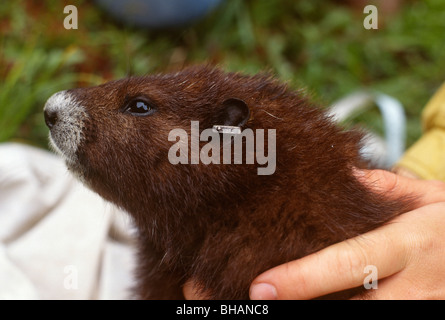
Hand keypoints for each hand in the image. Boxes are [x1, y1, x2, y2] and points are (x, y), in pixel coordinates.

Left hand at [249, 170, 444, 298]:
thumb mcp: (430, 197)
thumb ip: (386, 187)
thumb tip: (344, 173)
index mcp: (411, 244)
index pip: (349, 263)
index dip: (303, 279)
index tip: (262, 286)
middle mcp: (416, 287)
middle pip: (350, 308)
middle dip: (302, 308)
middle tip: (260, 301)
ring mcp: (422, 309)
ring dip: (320, 311)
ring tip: (280, 302)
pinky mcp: (424, 318)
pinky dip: (344, 313)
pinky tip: (320, 302)